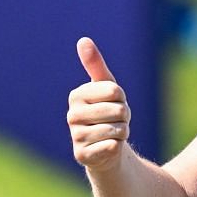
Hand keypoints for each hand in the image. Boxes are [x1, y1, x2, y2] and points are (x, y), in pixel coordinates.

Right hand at [67, 36, 131, 173]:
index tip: (113, 104)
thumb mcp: (105, 87)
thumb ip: (95, 64)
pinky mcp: (82, 155)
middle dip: (124, 117)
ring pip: (116, 130)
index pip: (115, 91)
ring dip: (122, 132)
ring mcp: (76, 136)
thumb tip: (83, 40)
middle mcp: (72, 115)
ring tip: (112, 133)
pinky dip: (116, 147)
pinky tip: (107, 147)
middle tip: (114, 121)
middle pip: (118, 110)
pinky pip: (112, 147)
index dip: (122, 99)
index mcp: (77, 95)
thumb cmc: (107, 113)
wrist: (105, 148)